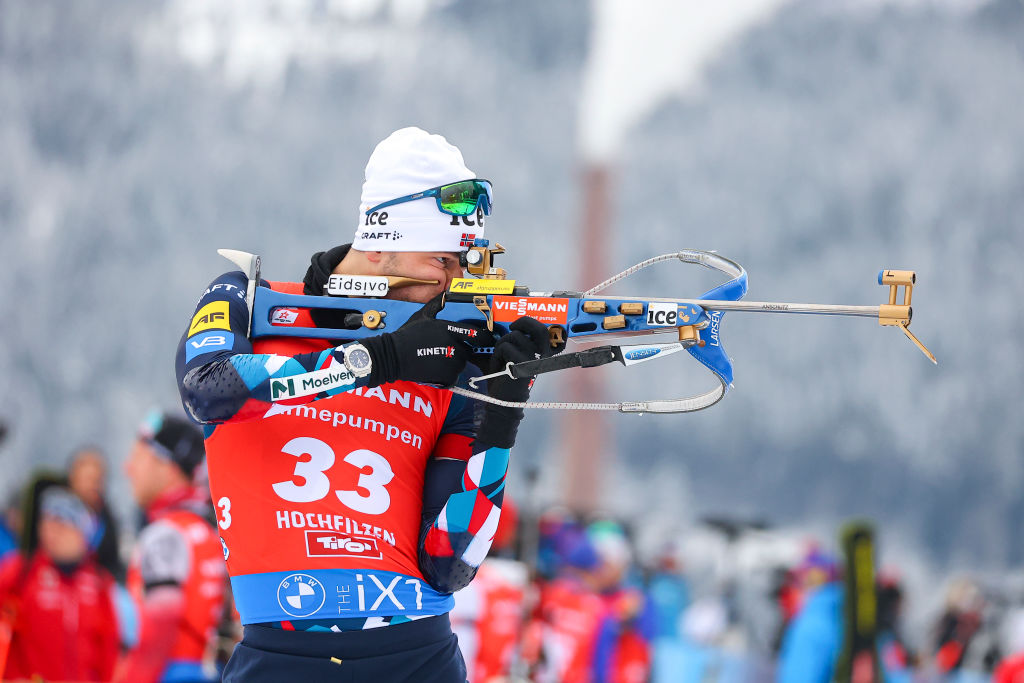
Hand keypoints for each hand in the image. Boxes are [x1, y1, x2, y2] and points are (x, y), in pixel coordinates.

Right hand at [361, 295, 491, 386]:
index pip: (478, 335)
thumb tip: (444, 294)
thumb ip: (437, 305)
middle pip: (469, 351)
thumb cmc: (407, 335)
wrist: (394, 356)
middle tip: (445, 351)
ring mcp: (451, 363)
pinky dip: (447, 376)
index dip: (484, 339)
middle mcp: (454, 346)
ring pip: (461, 364)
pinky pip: (454, 377)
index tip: (486, 340)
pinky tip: (435, 369)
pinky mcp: (446, 376)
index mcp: (450, 330)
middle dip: (460, 351)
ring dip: (453, 363)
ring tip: (437, 359)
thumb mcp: (422, 315)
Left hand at [474, 317, 564, 449]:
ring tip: (499, 359)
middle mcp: (540, 357)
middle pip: (540, 329)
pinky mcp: (522, 366)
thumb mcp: (510, 358)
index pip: (547, 332)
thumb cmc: (505, 378)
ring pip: (514, 336)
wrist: (503, 401)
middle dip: (523, 322)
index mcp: (540, 354)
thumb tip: (502, 327)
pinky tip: (497, 367)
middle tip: (512, 327)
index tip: (519, 324)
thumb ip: (512, 343)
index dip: (534, 322)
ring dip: (500, 345)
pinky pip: (505, 348)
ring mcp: (533, 361)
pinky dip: (496, 356)